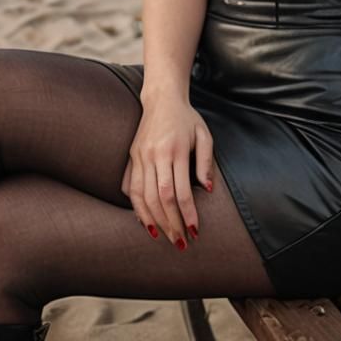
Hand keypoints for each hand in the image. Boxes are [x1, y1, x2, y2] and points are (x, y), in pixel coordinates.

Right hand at [120, 95, 213, 248]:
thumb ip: (206, 162)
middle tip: (180, 242)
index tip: (194, 232)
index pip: (179, 191)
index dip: (187, 214)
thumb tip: (208, 190)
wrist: (161, 98)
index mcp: (174, 150)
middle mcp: (154, 154)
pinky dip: (137, 207)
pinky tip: (146, 221)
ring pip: (143, 196)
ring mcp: (140, 156)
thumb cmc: (186, 118)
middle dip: (171, 224)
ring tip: (163, 237)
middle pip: (160, 198)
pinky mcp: (132, 157)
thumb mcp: (203, 135)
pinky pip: (131, 188)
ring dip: (153, 220)